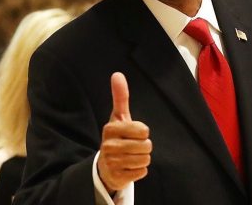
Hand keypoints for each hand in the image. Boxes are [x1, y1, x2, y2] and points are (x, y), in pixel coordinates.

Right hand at [98, 72, 151, 192]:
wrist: (106, 165)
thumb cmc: (117, 136)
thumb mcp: (118, 116)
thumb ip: (120, 97)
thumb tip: (117, 74)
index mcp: (110, 129)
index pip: (143, 130)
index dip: (143, 132)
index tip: (134, 133)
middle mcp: (108, 146)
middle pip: (146, 146)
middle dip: (144, 146)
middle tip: (133, 146)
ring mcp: (112, 163)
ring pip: (145, 159)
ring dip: (143, 158)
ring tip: (132, 156)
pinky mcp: (117, 177)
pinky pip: (142, 172)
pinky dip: (139, 170)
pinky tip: (130, 167)